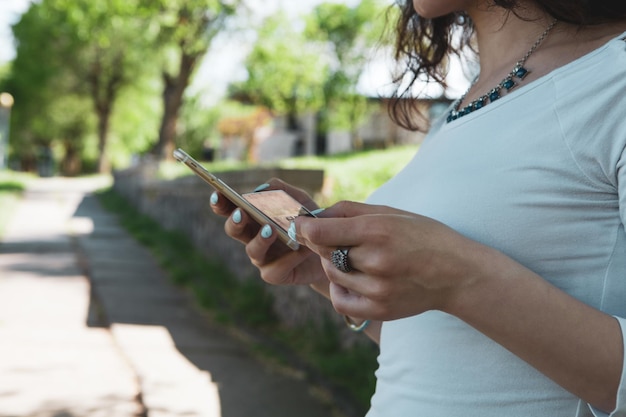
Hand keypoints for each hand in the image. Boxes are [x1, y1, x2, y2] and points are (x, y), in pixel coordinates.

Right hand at [210, 179, 327, 285]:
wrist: (331, 251)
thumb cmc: (309, 222)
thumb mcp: (300, 200)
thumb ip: (282, 190)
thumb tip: (261, 190)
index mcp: (253, 217)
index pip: (231, 209)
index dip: (221, 203)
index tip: (218, 193)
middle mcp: (252, 237)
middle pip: (233, 230)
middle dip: (235, 222)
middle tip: (242, 213)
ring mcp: (262, 258)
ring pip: (252, 250)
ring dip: (260, 239)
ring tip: (270, 230)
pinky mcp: (274, 275)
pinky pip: (275, 268)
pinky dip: (287, 258)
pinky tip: (299, 250)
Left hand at [294, 201, 489, 320]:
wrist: (457, 272)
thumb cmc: (422, 236)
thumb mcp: (390, 212)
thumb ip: (349, 210)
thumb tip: (314, 215)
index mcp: (377, 230)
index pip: (320, 232)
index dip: (304, 227)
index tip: (300, 225)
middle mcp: (376, 260)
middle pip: (324, 251)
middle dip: (322, 243)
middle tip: (333, 238)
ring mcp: (377, 288)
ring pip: (332, 274)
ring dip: (334, 263)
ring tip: (355, 257)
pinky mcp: (380, 309)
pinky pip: (340, 301)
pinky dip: (340, 289)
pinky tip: (352, 279)